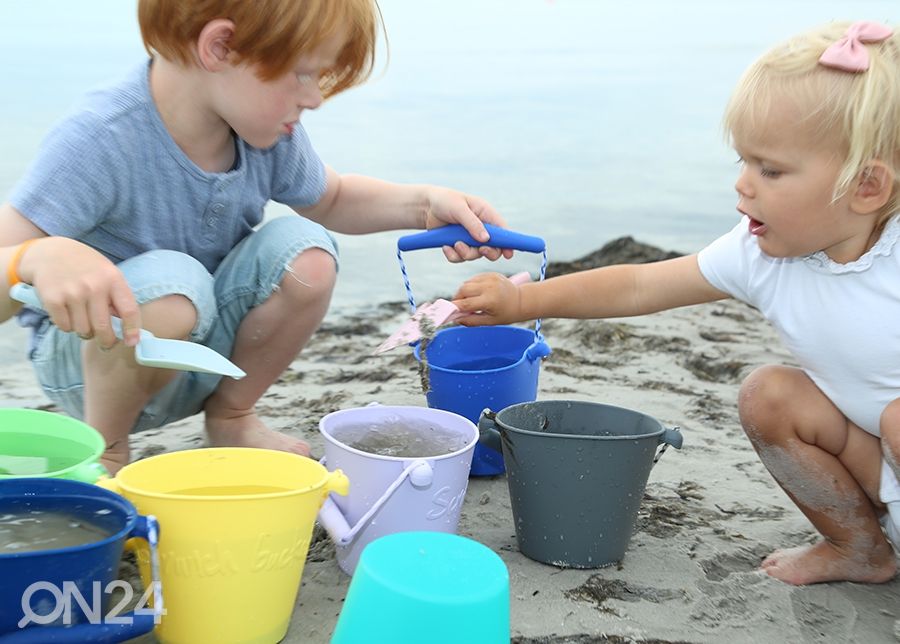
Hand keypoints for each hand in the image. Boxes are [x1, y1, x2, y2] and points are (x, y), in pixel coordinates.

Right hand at [17, 237, 140, 348]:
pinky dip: (68, 326)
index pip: (129, 310)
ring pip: (83, 330)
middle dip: (106, 341)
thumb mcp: (108, 274)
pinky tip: (68, 314)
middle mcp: (94, 286)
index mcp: (113, 279)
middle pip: (103, 328)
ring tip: (84, 320)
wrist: (51, 253)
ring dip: (85, 331)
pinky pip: (65, 327)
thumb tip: (126, 328)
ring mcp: (73, 293)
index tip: (131, 342)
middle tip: (106, 343)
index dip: (132, 330)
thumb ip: (117, 297)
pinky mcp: (53, 299)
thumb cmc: (86, 267)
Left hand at [422, 188, 513, 262]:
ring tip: (454, 244)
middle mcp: (481, 228)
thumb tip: (486, 239)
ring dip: (465, 253)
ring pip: (475, 255)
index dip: (507, 243)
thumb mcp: (459, 209)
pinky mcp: (458, 245)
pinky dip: (453, 255)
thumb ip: (473, 223)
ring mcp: (470, 238)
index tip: (508, 254)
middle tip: (480, 250)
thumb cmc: (445, 201)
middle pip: (493, 248)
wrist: (425, 207)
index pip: (502, 230)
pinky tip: (445, 246)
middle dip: (486, 252)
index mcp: (486, 214)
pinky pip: (460, 257)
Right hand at [452, 272, 523, 325]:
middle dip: (457, 298)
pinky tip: (476, 293)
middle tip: (459, 306)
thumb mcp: (489, 321)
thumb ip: (471, 321)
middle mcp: (489, 287)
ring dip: (464, 292)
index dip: (455, 308)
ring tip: (469, 300)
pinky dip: (471, 286)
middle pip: (463, 290)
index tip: (449, 312)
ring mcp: (490, 278)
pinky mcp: (490, 274)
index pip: (466, 303)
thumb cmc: (506, 313)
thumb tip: (456, 319)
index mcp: (490, 300)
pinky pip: (474, 279)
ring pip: (467, 283)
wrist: (521, 300)